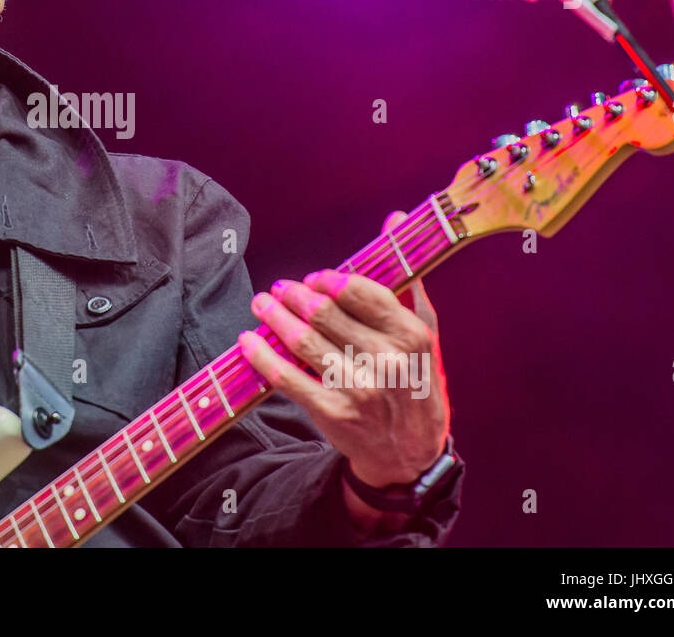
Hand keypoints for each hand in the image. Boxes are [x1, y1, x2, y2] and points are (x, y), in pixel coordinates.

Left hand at [239, 211, 449, 488]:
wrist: (410, 455)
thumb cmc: (415, 383)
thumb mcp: (424, 334)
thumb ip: (407, 278)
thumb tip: (394, 220)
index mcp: (412, 336)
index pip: (360, 292)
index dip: (329, 279)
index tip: (315, 277)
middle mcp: (387, 361)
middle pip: (325, 313)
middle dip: (295, 295)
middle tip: (280, 288)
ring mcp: (358, 389)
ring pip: (302, 340)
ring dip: (273, 317)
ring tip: (261, 304)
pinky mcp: (332, 413)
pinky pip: (286, 377)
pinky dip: (262, 356)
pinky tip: (248, 341)